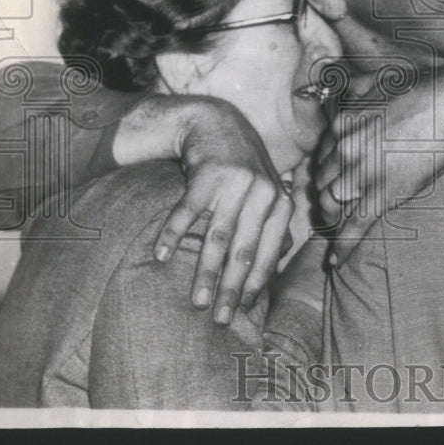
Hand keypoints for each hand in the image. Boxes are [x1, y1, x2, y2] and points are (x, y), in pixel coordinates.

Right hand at [150, 99, 294, 324]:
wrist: (216, 124)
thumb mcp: (267, 192)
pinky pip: (187, 212)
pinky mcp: (207, 174)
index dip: (256, 284)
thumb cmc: (243, 168)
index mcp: (280, 204)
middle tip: (220, 320)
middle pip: (244, 251)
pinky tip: (160, 257)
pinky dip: (172, 235)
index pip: (269, 253)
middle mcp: (263, 194)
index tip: (244, 312)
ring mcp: (235, 183)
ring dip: (204, 272)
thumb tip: (283, 260)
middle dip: (232, 289)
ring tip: (195, 300)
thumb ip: (274, 224)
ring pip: (217, 237)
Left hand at [314, 69, 443, 254]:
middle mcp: (344, 150)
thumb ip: (355, 89)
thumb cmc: (422, 91)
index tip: (329, 182)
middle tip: (330, 210)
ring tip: (335, 229)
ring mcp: (362, 173)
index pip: (320, 158)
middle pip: (322, 183)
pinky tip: (335, 262)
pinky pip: (355, 226)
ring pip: (332, 206)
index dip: (325, 174)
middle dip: (325, 198)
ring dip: (332, 220)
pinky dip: (343, 247)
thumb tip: (341, 86)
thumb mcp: (378, 82)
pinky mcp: (382, 193)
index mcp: (341, 125)